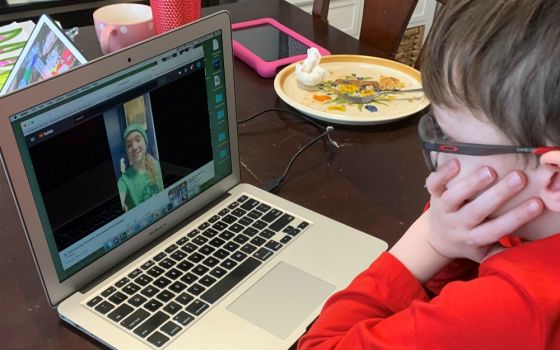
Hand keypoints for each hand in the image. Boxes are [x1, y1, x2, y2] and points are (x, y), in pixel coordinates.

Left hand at [425, 159, 543, 261]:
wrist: (437, 238)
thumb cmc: (469, 241)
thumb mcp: (484, 252)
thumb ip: (502, 251)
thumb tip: (530, 246)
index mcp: (474, 238)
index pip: (497, 230)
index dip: (517, 217)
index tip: (537, 204)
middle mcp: (458, 224)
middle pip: (476, 211)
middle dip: (498, 194)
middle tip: (518, 177)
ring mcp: (444, 209)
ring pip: (454, 197)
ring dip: (471, 184)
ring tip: (489, 170)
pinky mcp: (433, 195)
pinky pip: (434, 185)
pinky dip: (441, 174)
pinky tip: (455, 162)